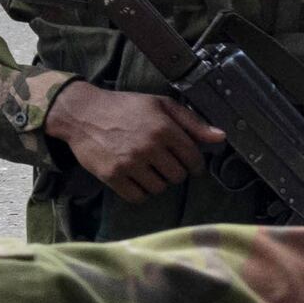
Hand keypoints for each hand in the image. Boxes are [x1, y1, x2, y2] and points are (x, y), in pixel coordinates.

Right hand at [45, 82, 219, 196]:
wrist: (83, 113)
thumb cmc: (125, 107)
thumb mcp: (160, 105)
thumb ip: (192, 122)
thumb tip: (220, 137)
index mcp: (164, 128)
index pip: (193, 158)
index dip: (195, 164)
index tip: (190, 164)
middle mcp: (149, 147)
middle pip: (177, 176)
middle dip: (175, 172)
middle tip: (165, 164)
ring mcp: (130, 163)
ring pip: (159, 188)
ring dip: (157, 182)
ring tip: (149, 169)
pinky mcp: (112, 176)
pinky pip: (138, 197)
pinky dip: (140, 192)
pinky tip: (137, 179)